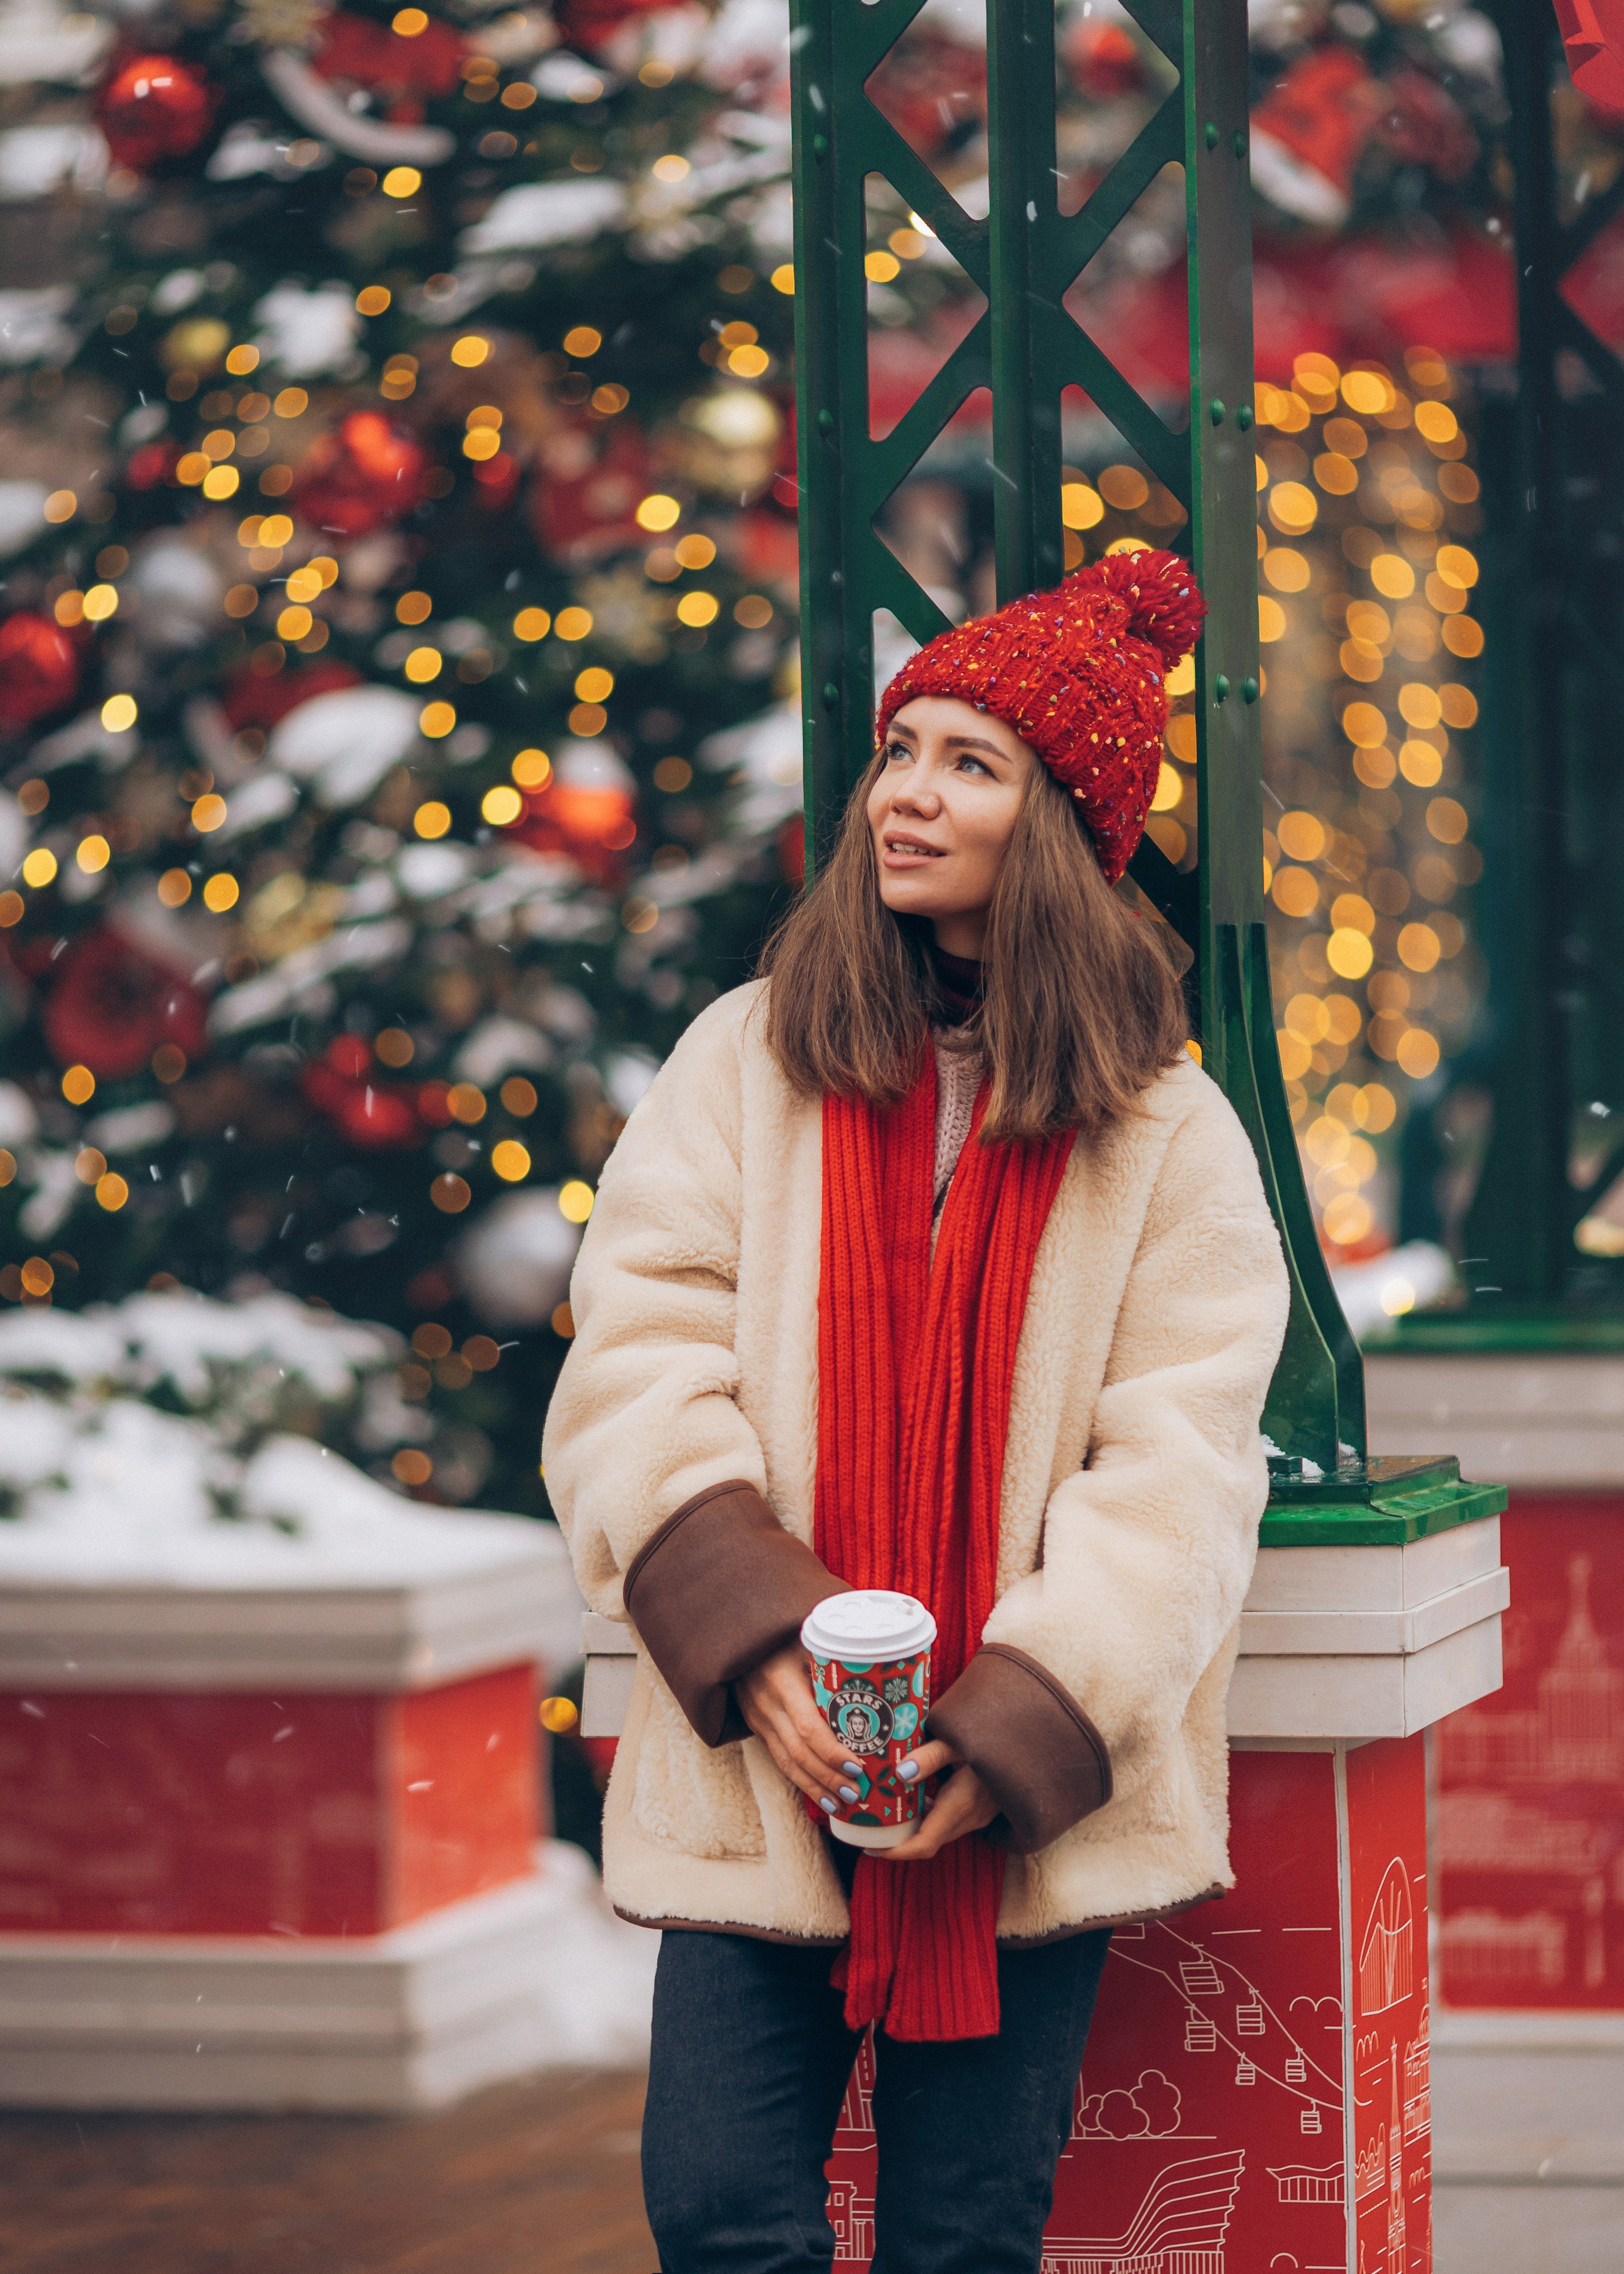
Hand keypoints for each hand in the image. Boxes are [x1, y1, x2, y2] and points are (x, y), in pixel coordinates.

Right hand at [735, 1641, 855, 1809]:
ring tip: (842, 1804)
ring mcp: (757, 1718)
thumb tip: (887, 1679)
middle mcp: (766, 1703)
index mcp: (782, 1680)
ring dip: (815, 1786)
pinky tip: (820, 1794)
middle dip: (828, 1777)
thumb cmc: (788, 1636)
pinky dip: (800, 1780)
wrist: (742, 1637)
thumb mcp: (810, 1641)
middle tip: (856, 1793)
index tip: (859, 1767)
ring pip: (786, 1762)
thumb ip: (837, 1660)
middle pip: (798, 1752)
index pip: (808, 1727)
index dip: (832, 1752)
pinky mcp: (756, 1727)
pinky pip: (778, 1759)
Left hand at [881, 1738, 998, 1861]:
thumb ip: (930, 1756)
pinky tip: (916, 1797)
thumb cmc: (993, 1737)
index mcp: (961, 1804)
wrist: (1028, 1742)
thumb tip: (900, 1774)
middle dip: (899, 1842)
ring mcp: (978, 1815)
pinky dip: (929, 1817)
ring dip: (914, 1829)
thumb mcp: (959, 1740)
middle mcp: (969, 1817)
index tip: (870, 1848)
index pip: (924, 1843)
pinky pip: (950, 1822)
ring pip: (939, 1832)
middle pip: (929, 1841)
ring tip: (885, 1814)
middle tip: (869, 1830)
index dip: (896, 1851)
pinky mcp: (982, 1809)